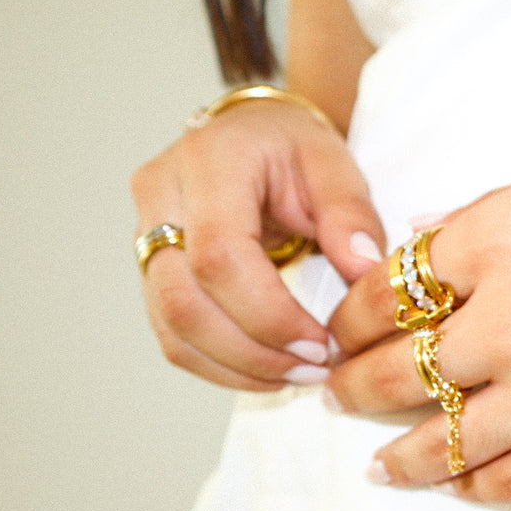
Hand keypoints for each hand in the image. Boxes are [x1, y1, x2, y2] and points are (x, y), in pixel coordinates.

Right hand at [131, 99, 384, 389]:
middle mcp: (161, 197)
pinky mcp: (150, 269)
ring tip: (298, 376)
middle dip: (252, 352)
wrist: (253, 134)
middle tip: (313, 370)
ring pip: (171, 326)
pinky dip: (220, 364)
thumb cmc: (293, 147)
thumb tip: (364, 271)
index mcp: (208, 162)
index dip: (269, 314)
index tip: (321, 344)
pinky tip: (270, 370)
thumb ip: (350, 213)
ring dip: (236, 367)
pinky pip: (172, 334)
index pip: (219, 256)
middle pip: (184, 301)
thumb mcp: (334, 163)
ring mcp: (145, 234)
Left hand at [325, 160, 510, 503]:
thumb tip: (416, 238)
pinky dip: (471, 487)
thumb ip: (483, 213)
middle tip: (337, 396)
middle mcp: (505, 324)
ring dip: (397, 457)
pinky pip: (508, 482)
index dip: (351, 318)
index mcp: (493, 244)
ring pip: (440, 443)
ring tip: (378, 467)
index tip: (341, 332)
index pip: (386, 294)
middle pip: (393, 373)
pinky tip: (454, 486)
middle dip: (353, 387)